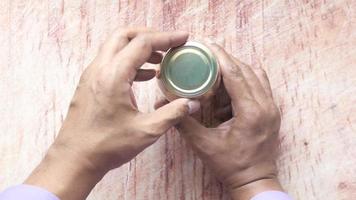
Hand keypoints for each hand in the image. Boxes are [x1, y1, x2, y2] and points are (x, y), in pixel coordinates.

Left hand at [25, 28, 199, 199]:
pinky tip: (146, 76)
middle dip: (149, 35)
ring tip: (160, 59)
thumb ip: (172, 114)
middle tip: (168, 43)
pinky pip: (111, 62)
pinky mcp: (90, 84)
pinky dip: (130, 61)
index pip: (142, 43)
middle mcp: (99, 69)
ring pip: (115, 47)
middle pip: (124, 36)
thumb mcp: (146, 131)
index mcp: (113, 75)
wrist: (74, 159)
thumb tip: (192, 103)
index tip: (183, 38)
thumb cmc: (107, 146)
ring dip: (138, 48)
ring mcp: (92, 76)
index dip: (166, 38)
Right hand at [176, 44, 282, 199]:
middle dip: (227, 58)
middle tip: (208, 52)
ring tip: (218, 64)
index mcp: (251, 112)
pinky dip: (247, 78)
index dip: (220, 57)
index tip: (208, 45)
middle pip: (247, 70)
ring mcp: (272, 108)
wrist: (255, 180)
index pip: (236, 75)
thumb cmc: (231, 165)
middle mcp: (266, 106)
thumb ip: (183, 124)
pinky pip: (261, 85)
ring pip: (256, 75)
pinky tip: (232, 81)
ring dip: (238, 67)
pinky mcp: (272, 111)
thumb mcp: (204, 145)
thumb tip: (165, 106)